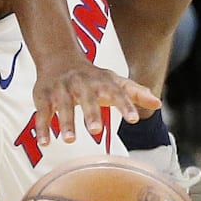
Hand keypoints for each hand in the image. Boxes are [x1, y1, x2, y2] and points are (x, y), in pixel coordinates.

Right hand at [32, 57, 160, 146]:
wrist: (59, 57)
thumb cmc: (92, 76)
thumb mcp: (114, 81)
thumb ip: (135, 93)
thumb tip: (158, 103)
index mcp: (101, 81)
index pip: (116, 92)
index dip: (125, 105)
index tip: (134, 119)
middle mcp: (81, 83)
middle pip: (86, 98)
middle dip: (91, 113)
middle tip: (97, 131)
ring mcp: (60, 89)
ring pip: (62, 105)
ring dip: (66, 122)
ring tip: (70, 140)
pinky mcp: (43, 96)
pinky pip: (41, 112)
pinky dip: (42, 127)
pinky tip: (44, 142)